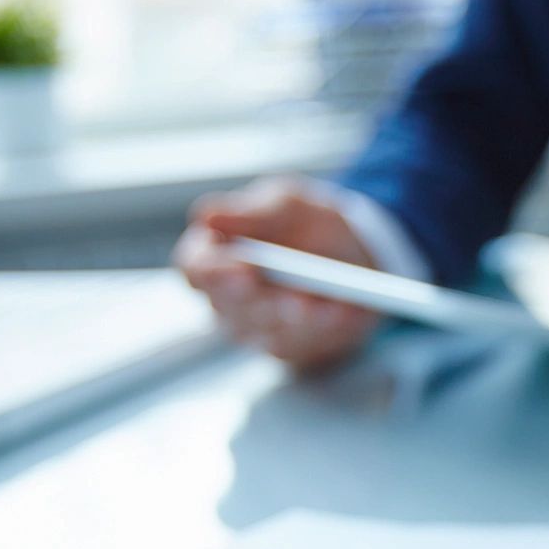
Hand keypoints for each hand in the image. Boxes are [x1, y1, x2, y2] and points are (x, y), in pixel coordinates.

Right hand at [172, 179, 380, 369]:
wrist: (354, 255)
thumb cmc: (306, 224)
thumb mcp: (286, 203)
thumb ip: (250, 211)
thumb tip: (208, 216)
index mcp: (214, 253)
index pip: (195, 267)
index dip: (213, 270)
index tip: (243, 266)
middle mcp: (225, 295)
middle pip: (229, 305)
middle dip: (261, 299)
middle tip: (287, 295)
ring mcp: (252, 325)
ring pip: (266, 327)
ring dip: (297, 316)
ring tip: (321, 304)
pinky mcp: (284, 344)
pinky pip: (299, 342)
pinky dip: (324, 326)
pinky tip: (341, 312)